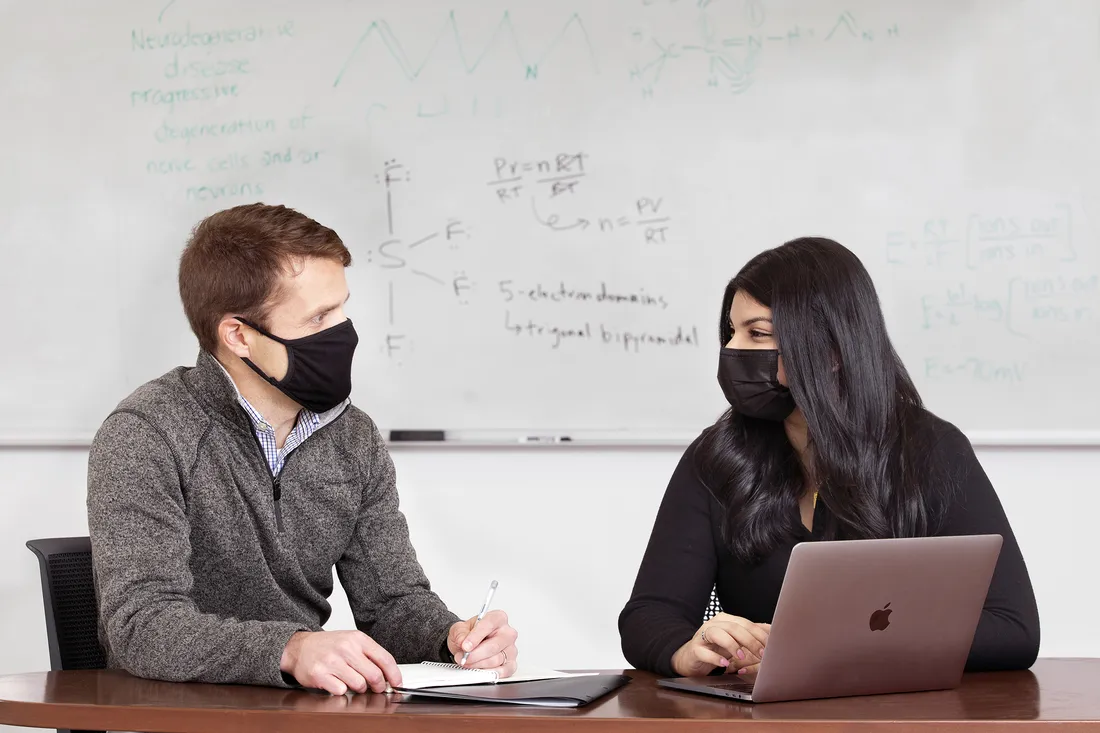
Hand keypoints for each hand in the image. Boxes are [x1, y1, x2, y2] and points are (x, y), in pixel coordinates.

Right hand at [280, 630, 400, 695]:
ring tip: (352, 682)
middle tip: (376, 688)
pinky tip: (337, 682)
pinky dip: (341, 690)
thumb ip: (369, 654)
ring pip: (359, 685)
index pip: (385, 658)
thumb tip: (388, 673)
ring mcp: (332, 661)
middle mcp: (346, 648)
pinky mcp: (320, 675)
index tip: (397, 683)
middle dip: (378, 686)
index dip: (394, 674)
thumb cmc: (328, 646)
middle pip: (374, 675)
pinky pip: (341, 691)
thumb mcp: (351, 641)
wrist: (298, 647)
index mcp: (358, 638)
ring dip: (359, 688)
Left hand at [447, 610, 518, 677]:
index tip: (465, 646)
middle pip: (493, 646)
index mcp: (498, 618)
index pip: (489, 625)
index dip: (476, 637)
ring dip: (478, 664)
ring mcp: (511, 649)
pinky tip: (479, 670)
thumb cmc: (468, 634)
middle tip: (463, 658)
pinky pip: (502, 672)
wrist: (469, 645)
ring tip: (466, 662)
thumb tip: (463, 642)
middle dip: (475, 655)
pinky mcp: (511, 664)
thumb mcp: (459, 629)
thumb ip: (460, 634)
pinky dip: (488, 673)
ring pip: (495, 660)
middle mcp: (508, 633)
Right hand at [671, 614, 769, 676]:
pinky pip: (704, 651)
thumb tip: (771, 630)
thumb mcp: (734, 640)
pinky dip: (715, 657)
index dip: (759, 634)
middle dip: (750, 640)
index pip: (745, 623)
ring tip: (742, 656)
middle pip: (734, 627)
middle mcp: (713, 624)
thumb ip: (750, 634)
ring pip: (718, 634)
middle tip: (761, 653)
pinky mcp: (695, 649)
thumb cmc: (714, 648)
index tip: (770, 645)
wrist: (691, 657)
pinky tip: (724, 663)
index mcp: (725, 620)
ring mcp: (702, 636)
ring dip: (732, 645)